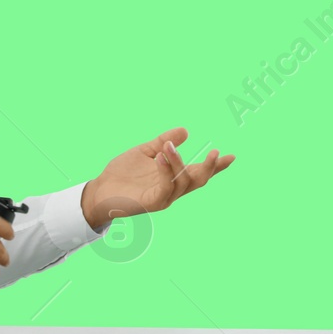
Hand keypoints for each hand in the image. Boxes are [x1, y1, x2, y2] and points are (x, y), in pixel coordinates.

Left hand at [80, 127, 234, 231]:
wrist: (100, 190)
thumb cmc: (122, 174)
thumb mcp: (145, 151)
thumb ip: (164, 141)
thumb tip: (185, 130)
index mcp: (173, 177)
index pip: (199, 171)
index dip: (217, 166)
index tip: (233, 156)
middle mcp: (172, 189)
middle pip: (199, 181)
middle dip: (211, 168)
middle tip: (216, 151)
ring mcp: (163, 198)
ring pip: (182, 183)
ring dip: (178, 163)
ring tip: (168, 147)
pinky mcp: (151, 203)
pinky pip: (165, 189)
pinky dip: (165, 172)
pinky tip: (160, 157)